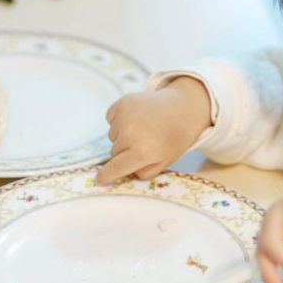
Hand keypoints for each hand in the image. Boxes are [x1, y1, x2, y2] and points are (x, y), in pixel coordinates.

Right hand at [95, 77, 211, 185]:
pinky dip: (118, 120)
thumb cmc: (175, 137)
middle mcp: (131, 134)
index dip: (106, 175)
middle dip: (124, 152)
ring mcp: (125, 116)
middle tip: (144, 143)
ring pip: (112, 136)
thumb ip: (144, 171)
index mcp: (142, 152)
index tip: (99, 180)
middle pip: (114, 152)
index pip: (116, 167)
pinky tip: (136, 118)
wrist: (183, 107)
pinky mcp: (123, 103)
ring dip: (122, 136)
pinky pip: (111, 118)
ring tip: (143, 129)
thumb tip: (126, 172)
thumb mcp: (165, 161)